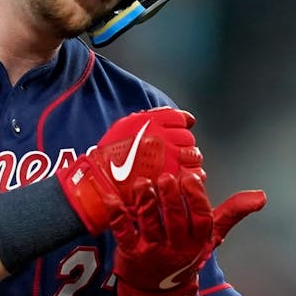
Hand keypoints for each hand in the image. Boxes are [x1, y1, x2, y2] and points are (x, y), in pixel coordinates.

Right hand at [57, 107, 202, 232]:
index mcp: (151, 123)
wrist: (102, 181)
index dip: (181, 125)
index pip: (180, 119)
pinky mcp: (172, 178)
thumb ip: (152, 117)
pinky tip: (181, 177)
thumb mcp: (126, 125)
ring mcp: (168, 158)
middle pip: (188, 138)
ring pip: (194, 155)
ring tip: (177, 166)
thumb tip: (179, 115)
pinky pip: (194, 174)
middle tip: (173, 153)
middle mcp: (162, 138)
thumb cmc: (111, 155)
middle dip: (183, 145)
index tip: (179, 131)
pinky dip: (191, 176)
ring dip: (188, 160)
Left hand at [111, 171, 265, 295]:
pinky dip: (117, 215)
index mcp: (197, 241)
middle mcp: (176, 248)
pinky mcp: (130, 254)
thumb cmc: (184, 254)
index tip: (191, 176)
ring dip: (146, 203)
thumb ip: (232, 213)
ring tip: (142, 182)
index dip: (196, 198)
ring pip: (150, 225)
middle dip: (171, 198)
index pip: (201, 219)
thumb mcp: (210, 237)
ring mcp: (153, 252)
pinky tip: (112, 198)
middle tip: (165, 177)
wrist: (157, 291)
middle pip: (175, 221)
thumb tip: (261, 196)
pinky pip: (123, 233)